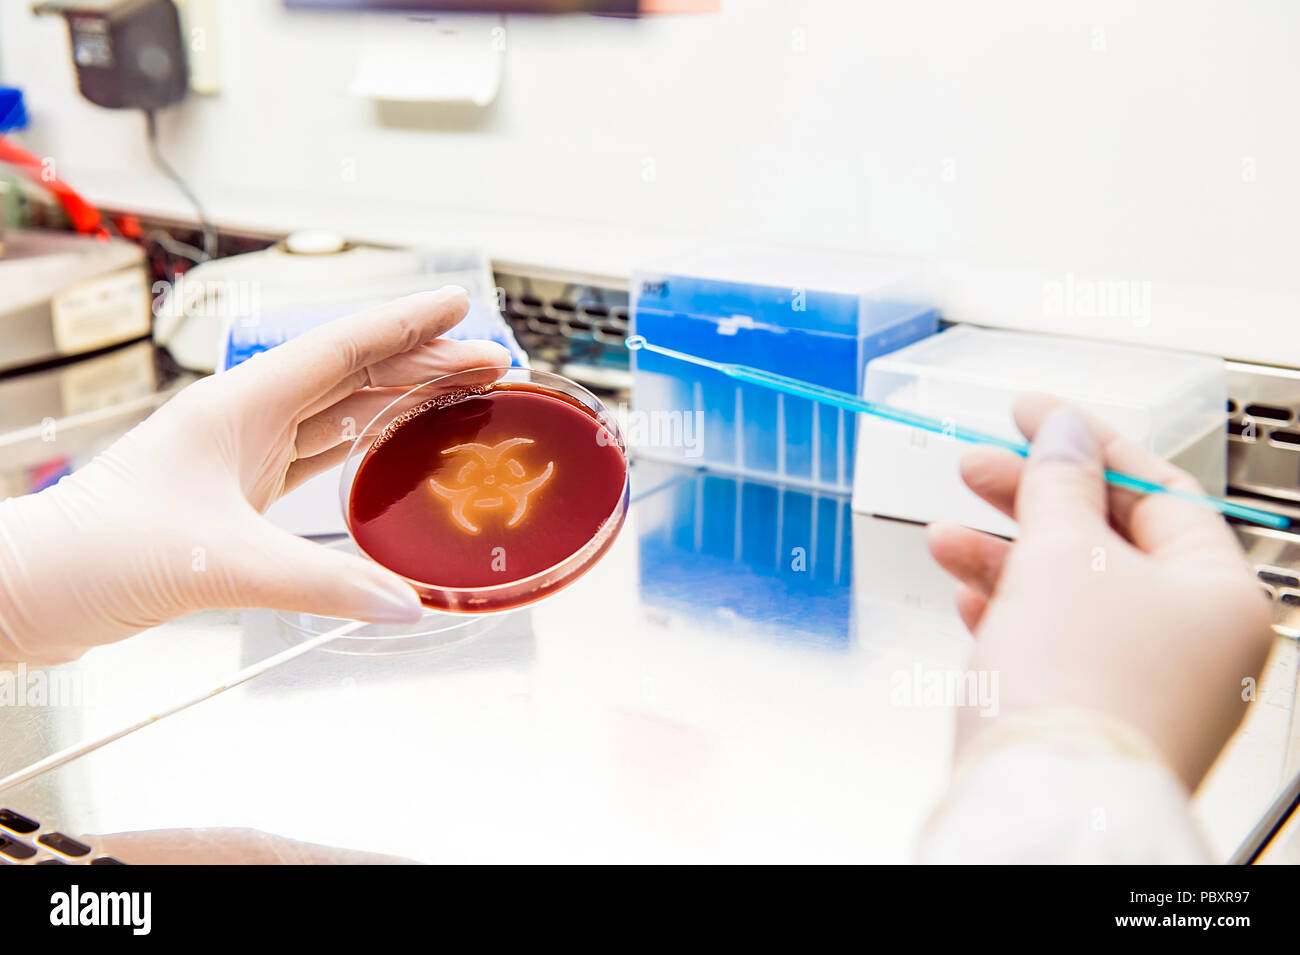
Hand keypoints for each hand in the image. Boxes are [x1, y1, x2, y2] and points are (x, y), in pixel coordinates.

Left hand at [0, 288, 509, 663]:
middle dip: (424, 362)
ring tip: (458, 397)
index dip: (407, 322)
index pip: (342, 346)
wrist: (31, 588)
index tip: (459, 303)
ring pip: (340, 413)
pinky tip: (394, 450)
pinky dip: (365, 449)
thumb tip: (402, 604)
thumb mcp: (219, 561)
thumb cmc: (96, 552)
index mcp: (239, 404)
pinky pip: (319, 457)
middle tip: (489, 364)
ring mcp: (242, 455)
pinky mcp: (238, 496)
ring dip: (400, 401)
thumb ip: (318, 583)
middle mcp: (245, 419)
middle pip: (353, 374)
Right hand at [926, 394, 1272, 787]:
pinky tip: (969, 598)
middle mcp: (1193, 640)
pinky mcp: (1094, 711)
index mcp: (1217, 594)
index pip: (1156, 490)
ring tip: (946, 535)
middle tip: (976, 467)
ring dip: (1004, 556)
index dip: (1086, 442)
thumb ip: (1060, 482)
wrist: (1041, 802)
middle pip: (1108, 540)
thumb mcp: (1065, 554)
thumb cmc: (1077, 689)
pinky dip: (1010, 612)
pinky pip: (1053, 642)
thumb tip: (1064, 433)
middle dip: (1031, 500)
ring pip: (1071, 592)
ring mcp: (1145, 680)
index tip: (1032, 413)